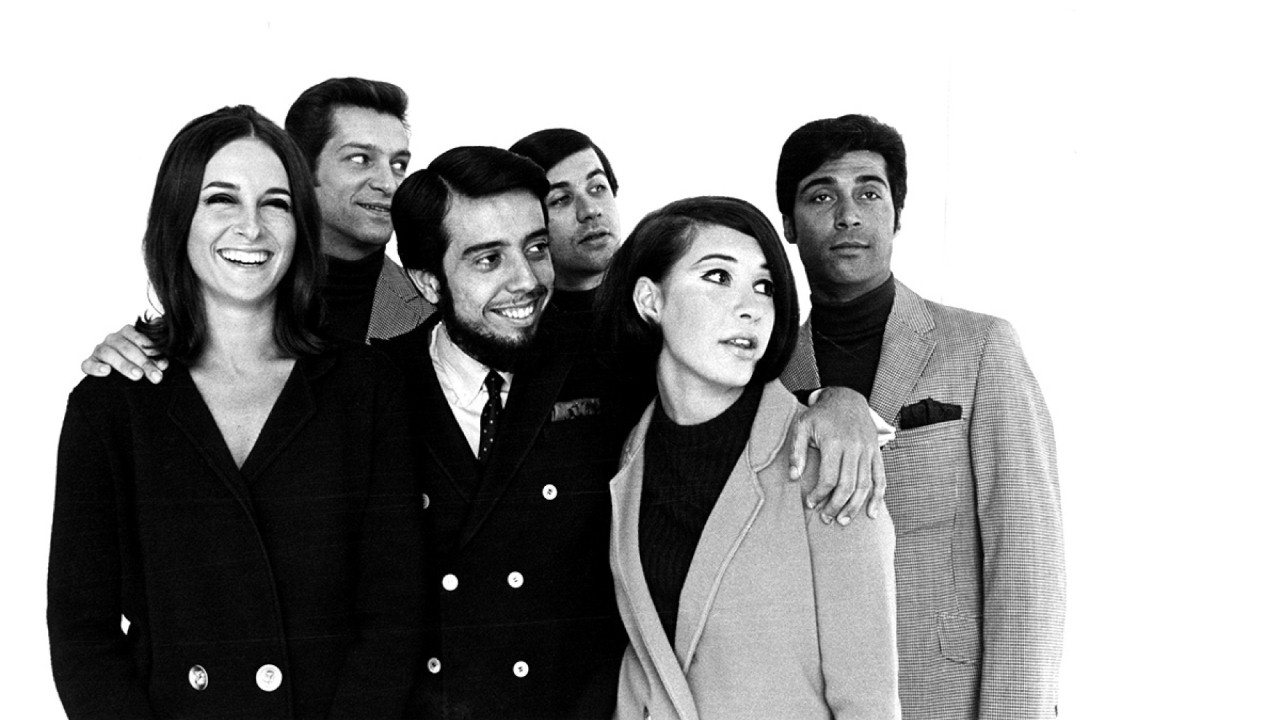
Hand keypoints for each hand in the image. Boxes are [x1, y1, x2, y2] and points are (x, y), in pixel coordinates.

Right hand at [80, 325, 166, 382]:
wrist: (128, 373)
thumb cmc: (143, 361)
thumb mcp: (153, 353)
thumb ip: (159, 347)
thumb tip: (165, 347)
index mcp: (129, 332)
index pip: (139, 338)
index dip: (152, 350)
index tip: (164, 364)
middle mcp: (113, 339)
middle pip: (127, 348)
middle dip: (144, 363)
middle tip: (156, 376)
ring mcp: (100, 350)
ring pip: (109, 354)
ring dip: (124, 365)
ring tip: (137, 376)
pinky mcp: (90, 362)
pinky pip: (87, 364)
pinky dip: (95, 367)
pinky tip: (106, 372)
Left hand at [788, 387, 886, 523]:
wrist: (847, 397)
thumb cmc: (821, 414)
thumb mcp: (802, 426)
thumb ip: (797, 451)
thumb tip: (793, 477)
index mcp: (835, 442)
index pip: (829, 478)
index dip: (819, 495)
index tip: (811, 503)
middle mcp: (854, 448)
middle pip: (848, 486)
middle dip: (836, 506)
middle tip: (826, 519)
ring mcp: (868, 450)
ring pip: (865, 486)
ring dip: (854, 507)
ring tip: (843, 521)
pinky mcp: (877, 452)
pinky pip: (880, 478)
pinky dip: (878, 497)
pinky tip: (872, 513)